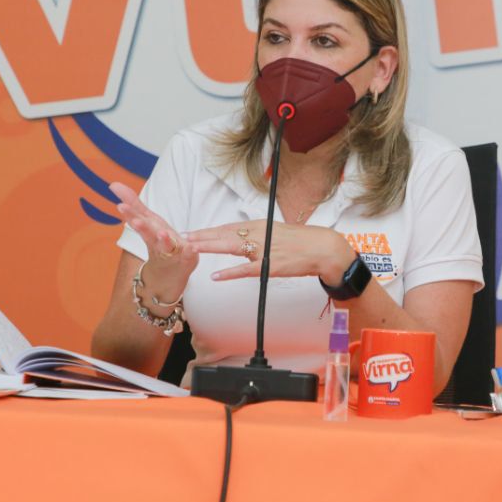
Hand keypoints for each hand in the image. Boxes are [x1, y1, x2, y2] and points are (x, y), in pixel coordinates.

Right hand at [108, 182, 196, 300]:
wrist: (166, 279)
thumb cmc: (157, 244)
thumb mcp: (146, 222)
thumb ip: (133, 203)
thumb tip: (113, 184)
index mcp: (149, 230)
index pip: (138, 219)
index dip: (130, 213)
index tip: (120, 206)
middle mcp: (157, 242)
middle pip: (148, 233)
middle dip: (142, 227)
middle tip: (134, 221)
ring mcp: (171, 253)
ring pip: (166, 246)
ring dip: (164, 240)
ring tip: (162, 233)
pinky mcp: (186, 261)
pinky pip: (188, 256)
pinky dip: (190, 252)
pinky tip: (192, 247)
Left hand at [184, 220, 351, 284]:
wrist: (322, 248)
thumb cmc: (301, 242)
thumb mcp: (276, 233)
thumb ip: (258, 236)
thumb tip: (242, 239)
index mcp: (259, 226)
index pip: (226, 228)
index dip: (206, 231)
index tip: (189, 232)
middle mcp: (258, 234)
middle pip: (222, 234)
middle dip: (200, 236)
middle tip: (180, 238)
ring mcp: (263, 249)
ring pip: (229, 247)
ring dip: (208, 247)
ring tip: (190, 249)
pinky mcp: (270, 265)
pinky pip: (245, 269)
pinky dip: (230, 272)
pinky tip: (216, 276)